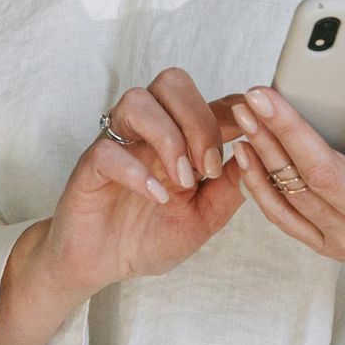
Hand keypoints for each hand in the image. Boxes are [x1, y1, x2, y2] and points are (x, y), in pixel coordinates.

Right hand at [45, 66, 249, 294]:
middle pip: (172, 82)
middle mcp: (149, 130)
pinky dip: (136, 171)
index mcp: (180, 136)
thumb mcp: (203, 217)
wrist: (102, 263)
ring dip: (169, 137)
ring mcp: (118, 143)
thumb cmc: (150, 235)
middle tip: (207, 166)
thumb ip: (229, 189)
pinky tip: (155, 196)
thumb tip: (255, 157)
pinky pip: (107, 149)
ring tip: (182, 180)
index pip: (208, 99)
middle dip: (198, 119)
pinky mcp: (90, 166)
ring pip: (138, 100)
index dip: (234, 109)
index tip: (251, 135)